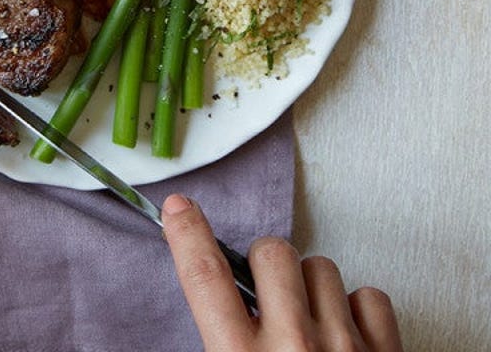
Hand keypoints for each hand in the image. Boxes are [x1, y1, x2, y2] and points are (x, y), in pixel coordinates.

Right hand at [162, 194, 402, 350]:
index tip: (179, 209)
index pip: (205, 279)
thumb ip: (219, 348)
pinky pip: (369, 296)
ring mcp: (344, 350)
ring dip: (310, 286)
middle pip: (271, 254)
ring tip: (308, 322)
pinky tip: (347, 334)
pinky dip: (357, 308)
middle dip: (265, 265)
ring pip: (320, 268)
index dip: (187, 235)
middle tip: (266, 294)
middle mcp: (292, 351)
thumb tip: (211, 321)